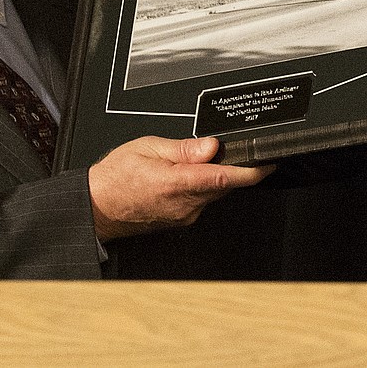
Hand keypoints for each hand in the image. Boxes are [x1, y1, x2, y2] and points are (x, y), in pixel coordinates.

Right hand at [86, 135, 273, 241]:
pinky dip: (199, 187)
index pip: (224, 177)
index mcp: (176, 184)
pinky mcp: (182, 221)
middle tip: (214, 151)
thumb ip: (183, 148)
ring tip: (182, 164)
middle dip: (227, 166)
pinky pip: (201, 201)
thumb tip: (212, 146)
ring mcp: (184, 216)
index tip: (267, 164)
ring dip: (211, 177)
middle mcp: (184, 205)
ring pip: (213, 193)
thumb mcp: (147, 148)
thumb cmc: (116, 177)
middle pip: (223, 185)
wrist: (98, 206)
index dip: (251, 171)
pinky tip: (179, 178)